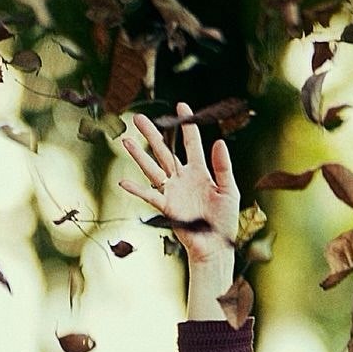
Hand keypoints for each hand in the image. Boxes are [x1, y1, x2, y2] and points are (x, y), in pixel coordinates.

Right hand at [119, 102, 239, 267]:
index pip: (191, 143)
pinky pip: (149, 196)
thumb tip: (219, 142)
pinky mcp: (166, 206)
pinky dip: (137, 189)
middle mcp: (182, 178)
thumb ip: (223, 167)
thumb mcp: (229, 191)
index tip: (181, 105)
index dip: (186, 125)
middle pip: (164, 151)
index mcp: (200, 172)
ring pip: (152, 168)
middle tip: (138, 117)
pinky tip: (123, 181)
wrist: (215, 246)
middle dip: (152, 134)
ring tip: (125, 141)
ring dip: (138, 155)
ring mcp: (172, 191)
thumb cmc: (224, 220)